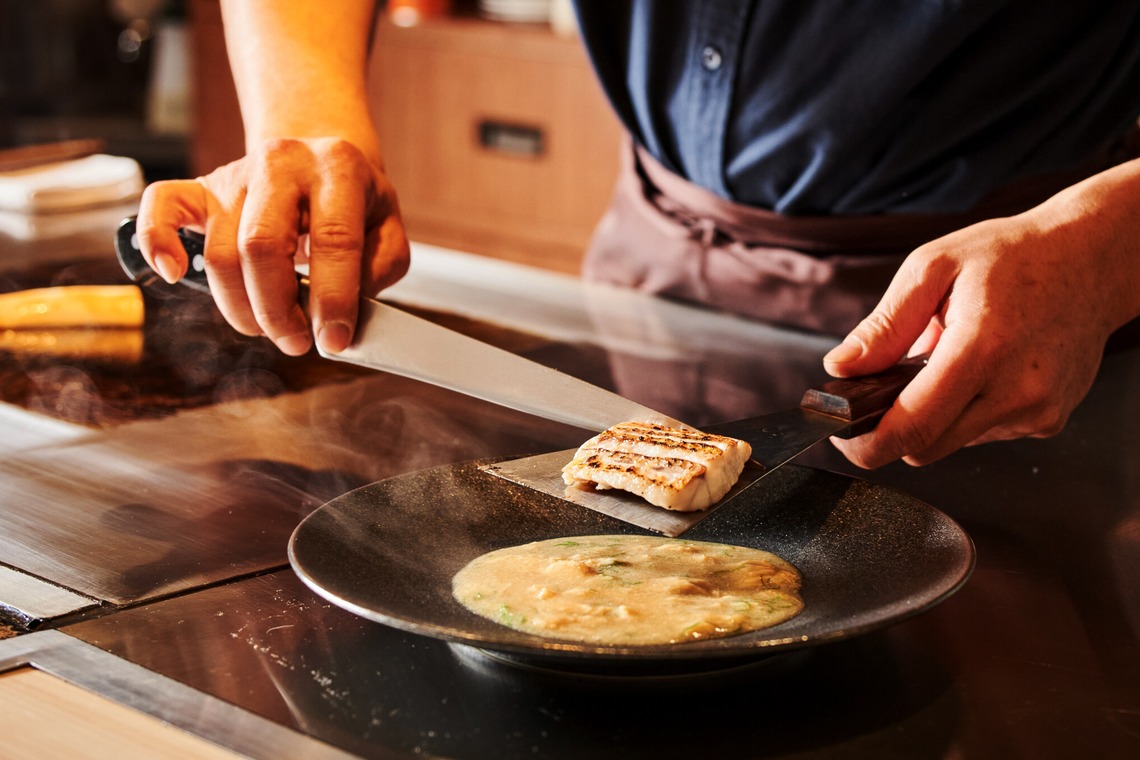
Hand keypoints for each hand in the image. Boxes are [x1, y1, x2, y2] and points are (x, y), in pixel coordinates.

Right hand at [135, 137, 409, 355]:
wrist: (321, 156)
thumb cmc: (356, 204)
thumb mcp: (389, 232)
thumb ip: (376, 271)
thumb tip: (341, 314)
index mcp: (338, 169)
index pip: (333, 239)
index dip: (333, 300)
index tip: (334, 342)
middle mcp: (282, 163)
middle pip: (261, 247)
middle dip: (277, 311)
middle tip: (297, 342)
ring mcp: (236, 174)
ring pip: (220, 252)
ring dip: (241, 307)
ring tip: (270, 328)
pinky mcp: (202, 187)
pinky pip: (161, 206)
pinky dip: (157, 242)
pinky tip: (174, 274)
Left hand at [822, 162, 1139, 467]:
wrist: (1094, 260)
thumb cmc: (1014, 256)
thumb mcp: (934, 267)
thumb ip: (884, 325)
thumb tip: (842, 367)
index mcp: (983, 348)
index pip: (913, 427)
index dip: (866, 443)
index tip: (842, 436)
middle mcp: (1017, 389)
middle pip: (926, 448)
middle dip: (892, 429)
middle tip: (881, 391)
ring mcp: (1037, 411)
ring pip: (953, 442)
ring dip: (933, 415)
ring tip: (947, 362)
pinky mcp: (1048, 420)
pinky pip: (984, 433)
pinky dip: (966, 411)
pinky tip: (980, 371)